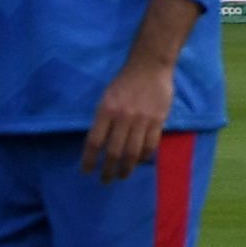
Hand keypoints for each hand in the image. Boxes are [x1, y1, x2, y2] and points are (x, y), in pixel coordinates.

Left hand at [84, 58, 174, 179]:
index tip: (87, 171)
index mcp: (106, 111)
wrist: (150, 66)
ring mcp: (142, 120)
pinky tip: (139, 161)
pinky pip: (150, 145)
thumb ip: (103, 120)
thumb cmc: (124, 82)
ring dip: (126, 169)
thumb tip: (99, 145)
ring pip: (133, 152)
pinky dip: (144, 157)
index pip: (94, 142)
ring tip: (122, 176)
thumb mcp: (106, 98)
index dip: (90, 160)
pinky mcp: (158, 120)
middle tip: (106, 180)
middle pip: (114, 152)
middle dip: (108, 170)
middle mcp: (123, 117)